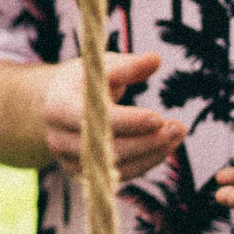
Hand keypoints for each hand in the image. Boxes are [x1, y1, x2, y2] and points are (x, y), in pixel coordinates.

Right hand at [42, 52, 184, 181]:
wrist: (54, 106)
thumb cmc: (83, 80)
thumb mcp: (100, 67)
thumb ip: (126, 66)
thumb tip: (156, 60)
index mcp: (58, 107)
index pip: (93, 120)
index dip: (127, 121)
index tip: (158, 117)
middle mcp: (58, 139)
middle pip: (107, 148)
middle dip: (147, 140)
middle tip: (178, 127)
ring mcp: (68, 160)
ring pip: (116, 166)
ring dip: (152, 153)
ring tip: (177, 134)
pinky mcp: (83, 173)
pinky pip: (119, 173)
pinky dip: (146, 161)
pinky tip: (166, 146)